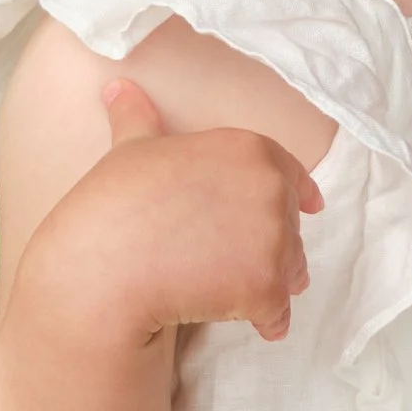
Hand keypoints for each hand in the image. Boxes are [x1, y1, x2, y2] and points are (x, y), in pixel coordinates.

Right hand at [38, 79, 324, 343]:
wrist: (103, 267)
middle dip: (275, 244)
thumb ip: (136, 116)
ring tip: (240, 291)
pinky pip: (279, 312)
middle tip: (241, 262)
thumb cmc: (112, 205)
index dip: (297, 191)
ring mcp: (272, 238)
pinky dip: (270, 322)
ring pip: (292, 268)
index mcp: (247, 149)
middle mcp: (270, 188)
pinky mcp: (266, 287)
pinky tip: (256, 325)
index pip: (290, 172)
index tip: (308, 206)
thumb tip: (117, 84)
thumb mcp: (128, 150)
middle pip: (290, 224)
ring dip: (275, 282)